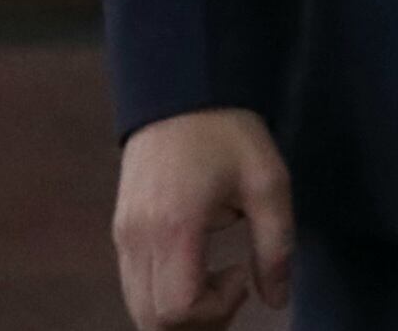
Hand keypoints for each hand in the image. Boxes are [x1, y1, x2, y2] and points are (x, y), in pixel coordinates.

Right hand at [112, 107, 293, 329]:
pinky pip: (134, 285)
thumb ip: (276, 247)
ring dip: (180, 311)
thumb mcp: (268, 184)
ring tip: (218, 278)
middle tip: (233, 286)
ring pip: (138, 307)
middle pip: (152, 320)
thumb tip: (277, 300)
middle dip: (198, 320)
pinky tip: (197, 264)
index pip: (176, 310)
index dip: (216, 309)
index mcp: (174, 228)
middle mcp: (137, 239)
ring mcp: (123, 236)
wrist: (179, 88)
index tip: (242, 273)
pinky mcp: (120, 229)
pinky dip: (164, 293)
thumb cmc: (227, 132)